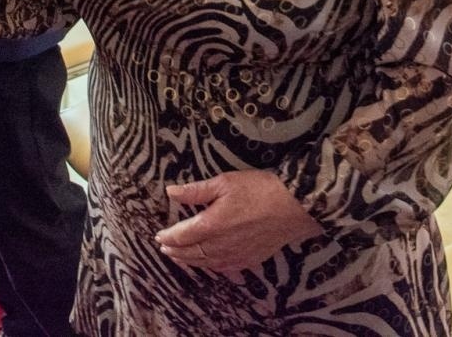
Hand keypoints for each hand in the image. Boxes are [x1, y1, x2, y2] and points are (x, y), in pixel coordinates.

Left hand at [154, 169, 323, 273]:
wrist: (292, 208)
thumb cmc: (258, 190)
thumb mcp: (224, 183)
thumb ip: (196, 191)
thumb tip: (170, 192)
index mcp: (210, 225)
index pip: (182, 235)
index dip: (168, 236)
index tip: (158, 235)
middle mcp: (219, 245)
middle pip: (191, 252)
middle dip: (175, 251)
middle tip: (164, 248)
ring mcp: (234, 256)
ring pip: (205, 263)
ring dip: (188, 261)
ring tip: (178, 258)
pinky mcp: (248, 260)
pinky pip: (223, 268)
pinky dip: (209, 267)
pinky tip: (207, 265)